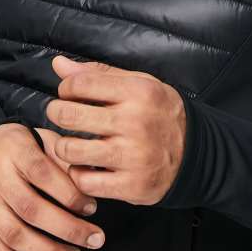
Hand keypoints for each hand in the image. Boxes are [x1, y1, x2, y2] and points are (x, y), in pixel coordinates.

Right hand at [0, 123, 105, 250]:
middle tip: (94, 239)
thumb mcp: (41, 139)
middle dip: (68, 229)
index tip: (91, 207)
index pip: (44, 174)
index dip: (70, 194)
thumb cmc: (18, 148)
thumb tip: (95, 179)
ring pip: (14, 236)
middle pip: (31, 209)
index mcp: (14, 148)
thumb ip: (65, 157)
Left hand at [46, 56, 186, 205]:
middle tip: (61, 116)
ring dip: (64, 147)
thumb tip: (58, 65)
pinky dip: (78, 174)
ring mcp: (134, 156)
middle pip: (69, 115)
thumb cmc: (159, 113)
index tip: (70, 94)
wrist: (195, 153)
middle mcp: (136, 122)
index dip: (66, 88)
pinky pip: (84, 181)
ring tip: (71, 143)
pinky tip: (86, 166)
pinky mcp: (132, 185)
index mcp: (138, 92)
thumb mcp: (138, 84)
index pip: (79, 84)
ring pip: (70, 151)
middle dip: (56, 113)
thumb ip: (99, 74)